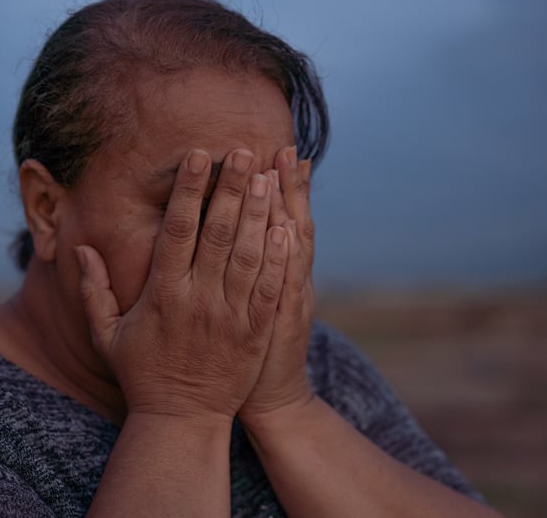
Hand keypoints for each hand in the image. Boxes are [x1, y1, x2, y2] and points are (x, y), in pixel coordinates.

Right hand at [76, 148, 291, 420]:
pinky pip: (270, 290)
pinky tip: (288, 228)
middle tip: (245, 150)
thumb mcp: (106, 335)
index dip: (189, 190)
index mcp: (162, 294)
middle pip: (219, 233)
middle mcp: (198, 301)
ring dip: (260, 213)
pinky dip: (280, 259)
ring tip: (270, 175)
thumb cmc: (141, 374)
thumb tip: (80, 248)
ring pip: (249, 255)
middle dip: (232, 188)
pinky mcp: (255, 334)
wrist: (181, 422)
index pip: (177, 230)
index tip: (198, 155)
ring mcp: (230, 317)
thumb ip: (95, 290)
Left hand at [239, 146, 317, 423]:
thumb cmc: (257, 348)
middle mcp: (288, 280)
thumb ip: (262, 263)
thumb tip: (261, 224)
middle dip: (284, 187)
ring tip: (278, 171)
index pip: (284, 220)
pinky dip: (287, 259)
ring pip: (288, 248)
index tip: (281, 153)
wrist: (272, 399)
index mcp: (280, 273)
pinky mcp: (276, 326)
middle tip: (281, 147)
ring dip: (283, 209)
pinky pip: (283, 286)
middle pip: (288, 224)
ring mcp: (284, 301)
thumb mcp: (270, 302)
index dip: (285, 188)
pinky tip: (286, 230)